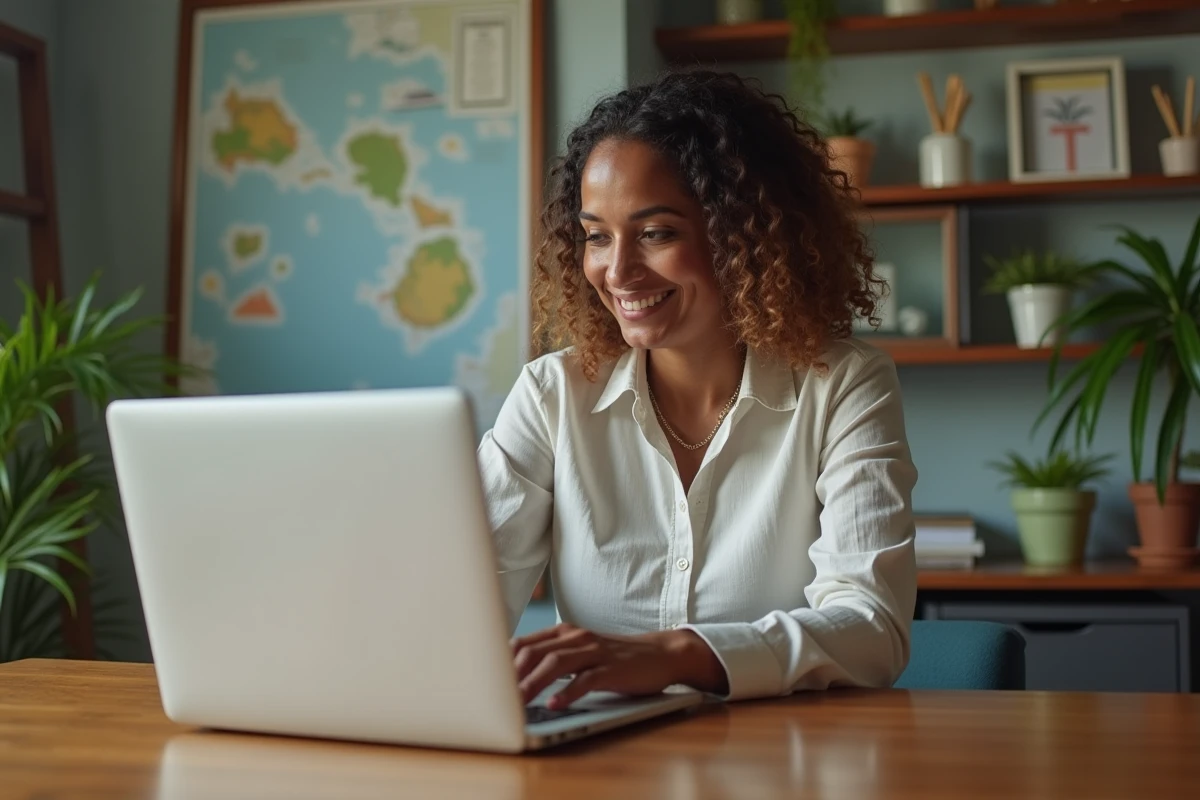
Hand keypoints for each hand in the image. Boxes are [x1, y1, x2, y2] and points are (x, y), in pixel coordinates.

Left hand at [511, 624, 727, 708]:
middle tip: (494, 697)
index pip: (524, 643)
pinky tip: (554, 705)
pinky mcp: (611, 669)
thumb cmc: (616, 658)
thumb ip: (553, 657)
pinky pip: (585, 680)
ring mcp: (594, 652)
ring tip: (517, 703)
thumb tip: (516, 675)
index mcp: (564, 632)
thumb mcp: (581, 652)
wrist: (660, 654)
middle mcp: (576, 638)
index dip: (502, 662)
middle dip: (511, 675)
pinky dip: (567, 692)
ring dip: (533, 684)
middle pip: (534, 652)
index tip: (485, 681)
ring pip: (555, 664)